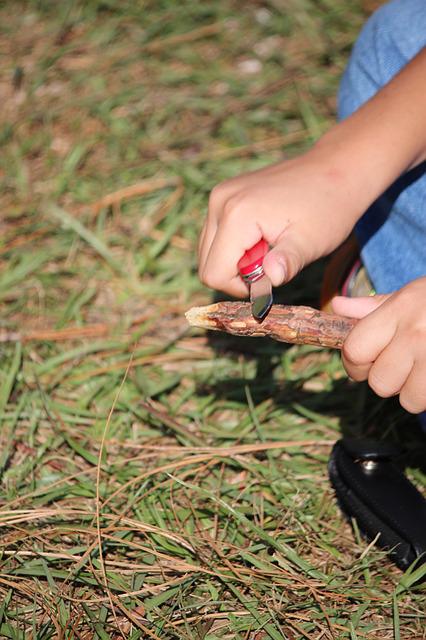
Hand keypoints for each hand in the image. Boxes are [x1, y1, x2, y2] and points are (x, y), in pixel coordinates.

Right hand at [198, 145, 364, 297]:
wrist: (337, 167)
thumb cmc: (328, 207)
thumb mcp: (311, 242)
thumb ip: (288, 262)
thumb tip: (272, 279)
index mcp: (237, 215)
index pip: (213, 274)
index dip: (240, 287)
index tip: (270, 276)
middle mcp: (220, 201)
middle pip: (206, 264)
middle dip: (237, 274)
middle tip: (272, 260)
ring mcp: (220, 195)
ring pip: (209, 250)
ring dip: (236, 260)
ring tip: (270, 246)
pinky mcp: (225, 194)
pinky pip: (217, 235)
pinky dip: (236, 246)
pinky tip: (264, 235)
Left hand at [332, 277, 425, 412]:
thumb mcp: (412, 294)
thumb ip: (374, 307)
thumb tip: (338, 306)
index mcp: (401, 309)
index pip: (355, 350)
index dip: (356, 362)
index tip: (365, 362)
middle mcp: (418, 334)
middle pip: (380, 383)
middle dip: (387, 379)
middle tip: (402, 365)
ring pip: (408, 400)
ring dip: (414, 392)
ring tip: (425, 370)